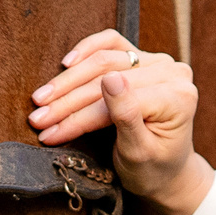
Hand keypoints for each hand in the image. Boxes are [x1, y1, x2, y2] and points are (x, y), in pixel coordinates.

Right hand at [27, 29, 214, 214]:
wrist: (168, 172)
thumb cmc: (154, 169)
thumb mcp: (138, 153)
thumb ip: (127, 115)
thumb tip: (110, 78)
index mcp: (178, 97)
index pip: (116, 102)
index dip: (78, 118)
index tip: (48, 133)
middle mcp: (172, 73)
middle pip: (108, 76)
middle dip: (68, 100)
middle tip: (37, 117)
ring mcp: (159, 62)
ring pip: (105, 59)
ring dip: (69, 79)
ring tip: (42, 99)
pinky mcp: (144, 58)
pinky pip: (113, 43)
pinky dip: (87, 49)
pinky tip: (67, 62)